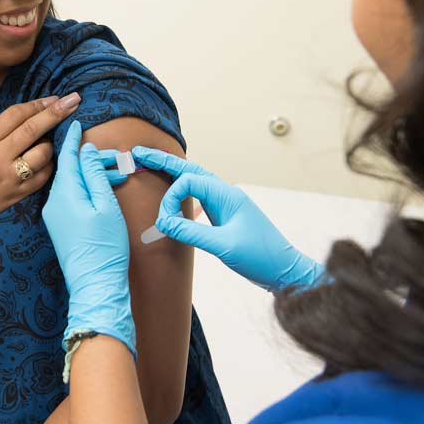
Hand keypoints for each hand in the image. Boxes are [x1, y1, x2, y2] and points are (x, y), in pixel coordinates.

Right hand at [0, 93, 80, 229]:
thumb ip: (1, 131)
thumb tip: (36, 113)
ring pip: (43, 153)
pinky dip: (49, 164)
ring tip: (45, 143)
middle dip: (56, 113)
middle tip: (73, 100)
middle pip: (32, 129)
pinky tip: (44, 161)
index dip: (37, 104)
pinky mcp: (20, 194)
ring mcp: (11, 178)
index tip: (54, 98)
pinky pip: (45, 174)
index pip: (14, 115)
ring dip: (50, 144)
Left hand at [43, 121, 136, 365]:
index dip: (73, 137)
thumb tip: (85, 151)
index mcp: (64, 193)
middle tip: (108, 151)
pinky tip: (98, 188)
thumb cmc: (105, 247)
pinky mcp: (59, 225)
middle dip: (86, 155)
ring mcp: (54, 215)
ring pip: (70, 182)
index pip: (67, 156)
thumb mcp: (105, 206)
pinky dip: (83, 187)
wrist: (94, 285)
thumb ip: (94, 175)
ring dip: (88, 173)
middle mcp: (53, 201)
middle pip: (68, 168)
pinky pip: (69, 197)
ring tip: (113, 171)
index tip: (75, 118)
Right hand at [131, 147, 324, 291]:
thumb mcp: (223, 246)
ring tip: (150, 165)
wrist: (284, 270)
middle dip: (164, 162)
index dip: (170, 199)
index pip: (188, 182)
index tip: (164, 222)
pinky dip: (182, 192)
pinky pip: (200, 197)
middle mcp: (226, 195)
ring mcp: (226, 205)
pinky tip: (173, 193)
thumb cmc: (260, 257)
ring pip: (194, 181)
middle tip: (139, 154)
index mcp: (227, 196)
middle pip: (190, 171)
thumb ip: (191, 232)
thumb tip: (164, 223)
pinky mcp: (225, 217)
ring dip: (173, 174)